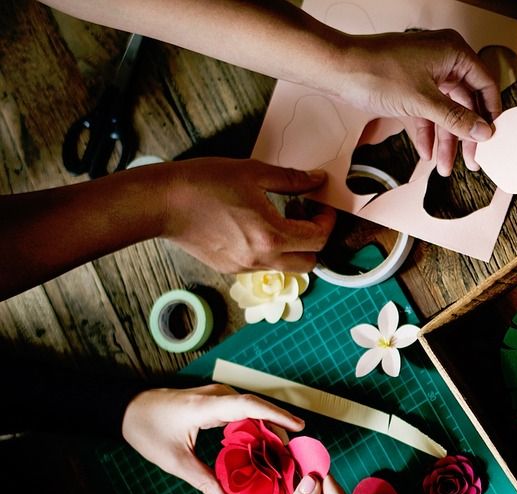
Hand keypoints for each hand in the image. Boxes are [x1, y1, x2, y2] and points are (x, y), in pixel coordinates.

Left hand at [122, 384, 303, 493]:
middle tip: (293, 456)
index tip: (300, 428)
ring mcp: (216, 395)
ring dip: (267, 429)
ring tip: (281, 454)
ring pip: (252, 410)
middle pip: (257, 409)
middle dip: (278, 430)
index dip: (277, 416)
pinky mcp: (215, 400)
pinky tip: (260, 446)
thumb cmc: (147, 430)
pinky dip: (255, 427)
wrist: (125, 409)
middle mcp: (216, 395)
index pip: (250, 406)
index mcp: (207, 407)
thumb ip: (205, 483)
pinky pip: (243, 411)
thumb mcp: (176, 462)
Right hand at [158, 158, 337, 272]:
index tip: (321, 206)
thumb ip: (291, 179)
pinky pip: (263, 266)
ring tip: (281, 220)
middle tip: (307, 216)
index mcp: (271, 236)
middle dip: (315, 241)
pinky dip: (270, 251)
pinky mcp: (229, 269)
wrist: (160, 203)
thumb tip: (316, 179)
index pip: (318, 239)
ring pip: (286, 268)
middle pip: (309, 263)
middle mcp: (261, 259)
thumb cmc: (202, 184)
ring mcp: (244, 268)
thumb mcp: (252, 173)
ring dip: (293, 248)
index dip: (327, 222)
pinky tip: (256, 227)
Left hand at [334, 29, 499, 175]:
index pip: (485, 84)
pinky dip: (427, 133)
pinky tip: (426, 153)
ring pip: (446, 111)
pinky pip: (428, 113)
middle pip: (466, 103)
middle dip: (465, 135)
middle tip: (470, 161)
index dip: (490, 113)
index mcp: (452, 52)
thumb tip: (484, 132)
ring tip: (444, 166)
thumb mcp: (423, 101)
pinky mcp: (411, 87)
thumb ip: (457, 119)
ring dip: (446, 140)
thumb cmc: (375, 71)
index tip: (492, 138)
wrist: (337, 70)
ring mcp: (427, 74)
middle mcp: (443, 60)